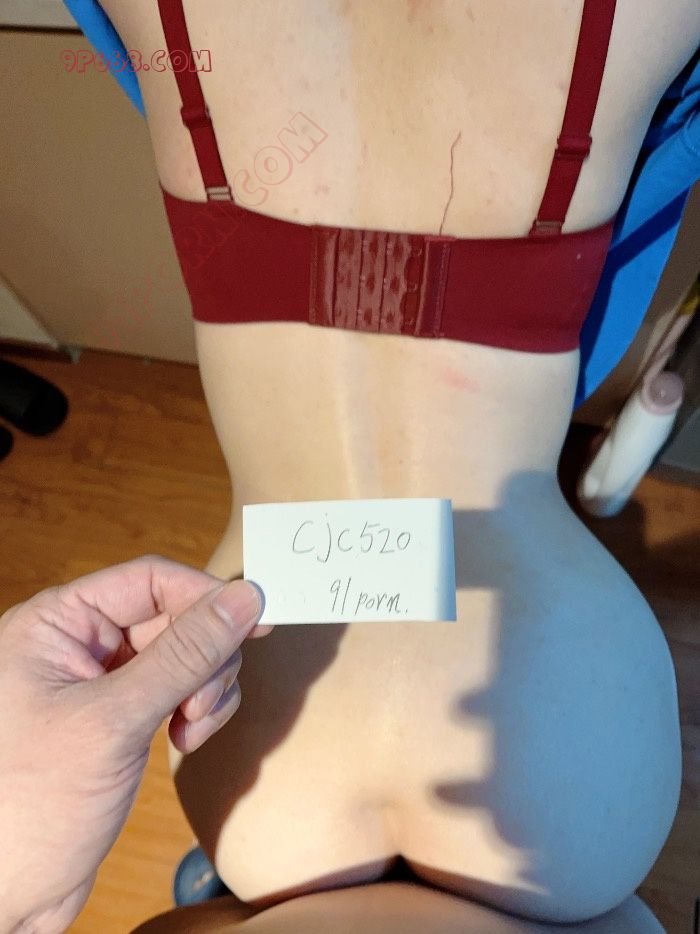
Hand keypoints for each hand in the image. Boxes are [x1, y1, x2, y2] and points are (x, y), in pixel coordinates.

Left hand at [0, 556, 266, 933]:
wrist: (7, 894)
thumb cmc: (27, 807)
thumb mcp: (113, 720)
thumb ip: (184, 655)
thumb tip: (243, 600)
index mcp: (57, 624)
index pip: (150, 579)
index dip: (206, 595)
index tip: (257, 616)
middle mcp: (78, 644)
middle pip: (174, 617)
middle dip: (204, 657)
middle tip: (201, 703)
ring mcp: (100, 682)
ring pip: (185, 655)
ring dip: (204, 689)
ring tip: (189, 729)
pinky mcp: (119, 716)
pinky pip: (179, 689)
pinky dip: (197, 711)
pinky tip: (184, 739)